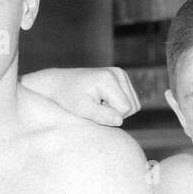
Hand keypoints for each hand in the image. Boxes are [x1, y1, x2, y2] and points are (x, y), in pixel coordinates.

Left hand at [25, 67, 140, 125]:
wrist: (59, 84)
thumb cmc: (68, 98)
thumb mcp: (81, 109)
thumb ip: (101, 115)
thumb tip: (120, 121)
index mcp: (109, 78)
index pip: (125, 109)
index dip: (111, 116)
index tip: (93, 111)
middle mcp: (118, 73)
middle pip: (132, 107)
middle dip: (114, 114)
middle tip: (94, 108)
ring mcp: (121, 74)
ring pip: (133, 106)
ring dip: (116, 111)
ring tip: (97, 104)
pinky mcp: (121, 78)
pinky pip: (130, 102)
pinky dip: (117, 106)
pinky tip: (101, 101)